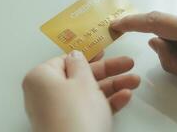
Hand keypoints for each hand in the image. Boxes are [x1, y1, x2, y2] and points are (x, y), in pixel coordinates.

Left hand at [22, 51, 139, 131]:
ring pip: (87, 93)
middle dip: (108, 71)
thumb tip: (75, 55)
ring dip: (112, 86)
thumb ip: (80, 64)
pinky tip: (125, 97)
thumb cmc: (76, 111)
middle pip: (80, 76)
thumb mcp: (81, 80)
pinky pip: (88, 109)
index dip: (88, 56)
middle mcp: (46, 94)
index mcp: (42, 78)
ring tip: (135, 81)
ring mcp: (58, 111)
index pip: (65, 60)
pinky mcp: (69, 125)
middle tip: (128, 64)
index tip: (104, 51)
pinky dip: (106, 103)